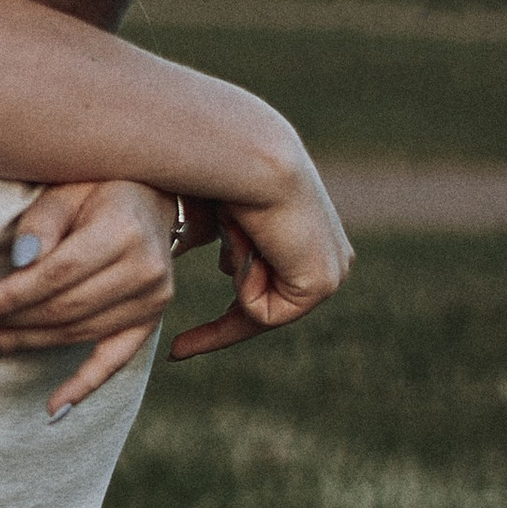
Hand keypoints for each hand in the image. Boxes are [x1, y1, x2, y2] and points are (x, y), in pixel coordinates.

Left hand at [0, 178, 176, 417]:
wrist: (150, 193)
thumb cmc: (96, 185)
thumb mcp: (66, 187)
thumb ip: (41, 222)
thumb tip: (19, 261)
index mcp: (124, 230)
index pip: (54, 276)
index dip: (6, 299)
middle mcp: (146, 269)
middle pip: (64, 309)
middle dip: (9, 325)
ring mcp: (154, 299)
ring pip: (78, 333)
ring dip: (27, 346)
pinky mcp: (151, 319)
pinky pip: (115, 360)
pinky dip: (83, 387)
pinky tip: (52, 411)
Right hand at [167, 152, 353, 367]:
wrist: (249, 156)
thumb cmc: (219, 172)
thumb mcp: (211, 214)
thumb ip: (203, 236)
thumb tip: (182, 247)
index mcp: (308, 241)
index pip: (263, 295)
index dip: (219, 327)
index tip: (178, 351)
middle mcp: (327, 258)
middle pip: (260, 313)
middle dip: (217, 331)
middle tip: (176, 351)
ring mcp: (330, 273)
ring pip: (257, 311)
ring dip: (234, 271)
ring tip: (236, 229)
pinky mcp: (323, 285)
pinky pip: (262, 313)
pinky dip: (244, 282)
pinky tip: (252, 241)